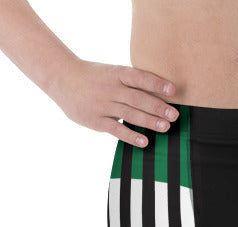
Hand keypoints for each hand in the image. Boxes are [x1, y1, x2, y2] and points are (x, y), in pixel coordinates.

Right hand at [51, 59, 178, 146]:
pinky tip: (144, 141)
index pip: (139, 77)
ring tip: (166, 127)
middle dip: (158, 107)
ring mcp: (103, 105)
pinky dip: (131, 136)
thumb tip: (157, 94)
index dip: (156, 83)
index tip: (173, 90)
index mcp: (116, 73)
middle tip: (175, 115)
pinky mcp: (96, 121)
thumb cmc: (93, 77)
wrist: (63, 79)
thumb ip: (130, 83)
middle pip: (137, 98)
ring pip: (129, 114)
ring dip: (149, 121)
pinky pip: (116, 130)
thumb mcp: (111, 72)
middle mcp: (111, 88)